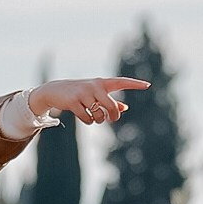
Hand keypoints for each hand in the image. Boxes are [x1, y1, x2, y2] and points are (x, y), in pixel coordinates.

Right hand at [29, 75, 147, 127]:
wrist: (55, 90)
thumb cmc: (80, 92)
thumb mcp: (95, 94)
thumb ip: (110, 101)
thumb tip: (124, 108)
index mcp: (102, 83)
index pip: (121, 82)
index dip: (134, 84)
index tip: (148, 85)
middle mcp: (95, 86)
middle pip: (112, 107)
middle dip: (113, 116)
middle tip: (111, 119)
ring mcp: (83, 93)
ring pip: (99, 115)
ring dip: (98, 120)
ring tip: (93, 116)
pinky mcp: (73, 102)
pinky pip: (87, 118)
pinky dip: (88, 121)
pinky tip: (84, 116)